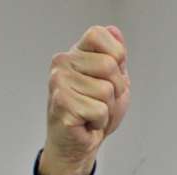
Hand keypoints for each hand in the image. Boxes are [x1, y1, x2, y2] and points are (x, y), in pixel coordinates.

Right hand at [38, 25, 129, 174]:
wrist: (80, 143)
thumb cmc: (95, 111)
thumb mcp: (115, 81)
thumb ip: (116, 56)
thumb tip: (113, 30)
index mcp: (75, 53)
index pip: (100, 34)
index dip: (116, 56)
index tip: (111, 76)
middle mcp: (63, 63)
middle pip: (110, 66)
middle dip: (117, 89)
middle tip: (102, 101)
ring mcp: (59, 83)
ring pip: (107, 91)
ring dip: (108, 108)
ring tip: (93, 112)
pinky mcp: (62, 104)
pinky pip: (100, 110)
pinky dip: (100, 121)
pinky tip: (87, 122)